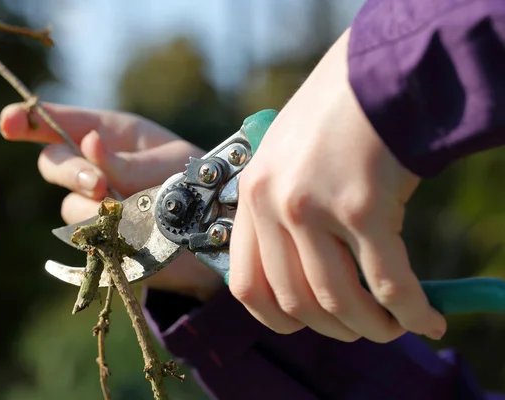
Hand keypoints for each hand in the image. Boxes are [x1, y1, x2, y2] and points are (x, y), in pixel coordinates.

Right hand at [0, 102, 223, 301]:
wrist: (213, 230)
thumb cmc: (194, 182)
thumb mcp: (170, 162)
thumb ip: (129, 160)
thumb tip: (90, 144)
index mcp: (110, 135)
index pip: (59, 122)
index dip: (28, 120)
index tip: (8, 123)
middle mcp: (95, 166)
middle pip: (53, 163)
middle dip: (71, 172)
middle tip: (100, 186)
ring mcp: (93, 202)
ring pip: (70, 206)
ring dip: (97, 210)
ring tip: (141, 214)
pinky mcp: (100, 236)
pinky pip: (87, 239)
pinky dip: (109, 236)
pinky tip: (136, 235)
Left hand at [228, 29, 446, 341]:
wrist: (376, 74)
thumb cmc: (334, 118)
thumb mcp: (286, 161)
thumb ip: (282, 213)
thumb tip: (306, 277)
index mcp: (251, 195)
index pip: (247, 286)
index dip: (278, 319)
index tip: (305, 324)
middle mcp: (274, 203)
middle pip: (296, 302)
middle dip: (334, 329)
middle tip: (363, 328)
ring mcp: (314, 205)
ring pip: (339, 301)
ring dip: (371, 328)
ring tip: (394, 327)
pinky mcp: (363, 206)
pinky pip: (387, 284)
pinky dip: (410, 312)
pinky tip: (428, 319)